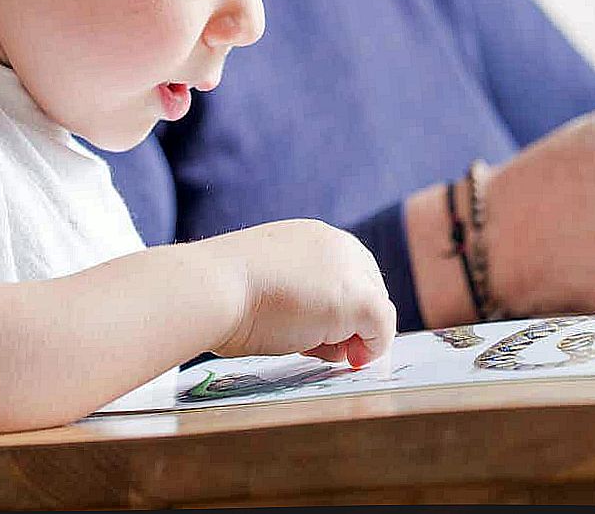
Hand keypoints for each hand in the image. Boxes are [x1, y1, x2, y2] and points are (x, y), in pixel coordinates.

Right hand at [200, 219, 395, 366]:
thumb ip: (296, 293)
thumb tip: (315, 328)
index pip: (347, 273)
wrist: (212, 288)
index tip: (316, 331)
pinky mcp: (358, 300)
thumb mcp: (264, 283)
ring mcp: (351, 271)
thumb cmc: (223, 291)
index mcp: (313, 236)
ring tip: (306, 342)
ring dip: (347, 338)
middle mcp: (338, 244)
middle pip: (366, 292)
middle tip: (313, 344)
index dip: (338, 308)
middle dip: (346, 325)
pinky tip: (346, 359)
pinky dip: (371, 351)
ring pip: (373, 314)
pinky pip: (382, 330)